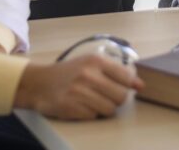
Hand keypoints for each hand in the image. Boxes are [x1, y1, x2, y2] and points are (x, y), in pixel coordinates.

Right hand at [14, 55, 143, 119]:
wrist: (38, 83)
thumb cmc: (70, 73)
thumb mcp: (92, 64)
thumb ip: (117, 72)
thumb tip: (140, 85)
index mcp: (96, 61)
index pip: (126, 78)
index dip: (127, 86)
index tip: (122, 87)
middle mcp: (88, 75)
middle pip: (121, 97)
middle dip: (116, 99)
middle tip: (104, 96)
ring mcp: (78, 92)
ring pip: (109, 109)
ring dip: (103, 108)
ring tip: (92, 101)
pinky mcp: (70, 107)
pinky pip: (93, 116)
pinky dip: (90, 114)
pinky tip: (80, 106)